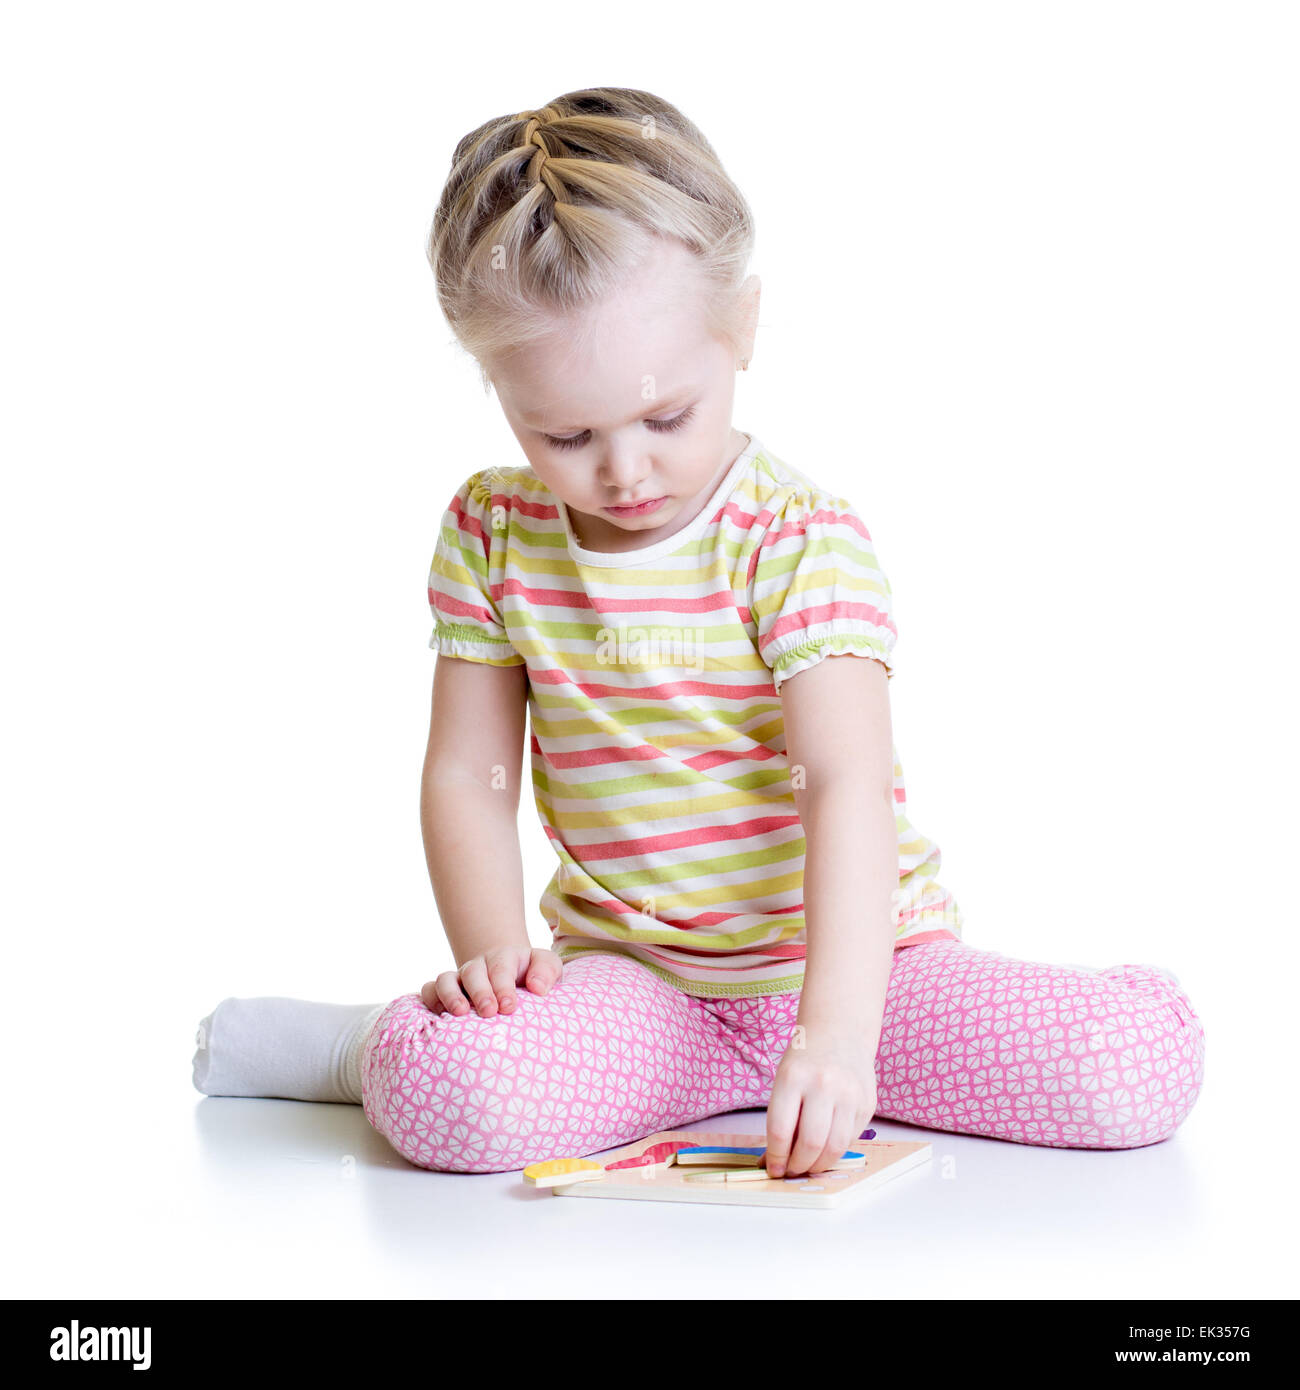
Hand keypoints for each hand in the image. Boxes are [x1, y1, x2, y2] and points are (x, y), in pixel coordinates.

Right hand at [420, 945, 561, 1018]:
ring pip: (445, 979)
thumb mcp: (546, 967)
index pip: (501, 968)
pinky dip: (429, 1001)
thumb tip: (537, 989)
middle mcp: (478, 966)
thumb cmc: (531, 975)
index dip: (503, 986)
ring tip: (460, 1014)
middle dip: (480, 992)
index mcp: (504, 958)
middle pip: (473, 972)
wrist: (511, 974)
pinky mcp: (444, 991)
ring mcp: (459, 978)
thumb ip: (546, 972)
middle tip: (489, 1012)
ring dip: (450, 996)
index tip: (510, 1007)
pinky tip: (439, 1018)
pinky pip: (429, 991)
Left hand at [764, 1028, 877, 1177]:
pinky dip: (836, 1151)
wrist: (840, 1032)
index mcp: (793, 1077)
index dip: (775, 1157)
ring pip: (835, 1147)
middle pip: (810, 1143)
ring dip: (819, 1165)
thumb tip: (775, 1162)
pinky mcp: (868, 1103)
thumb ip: (783, 1118)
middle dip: (798, 1166)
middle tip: (791, 1172)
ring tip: (808, 1166)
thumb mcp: (785, 1080)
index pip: (781, 1130)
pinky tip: (826, 1149)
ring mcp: (850, 1094)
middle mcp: (823, 1084)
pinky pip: (851, 1139)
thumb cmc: (805, 1060)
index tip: (772, 1169)